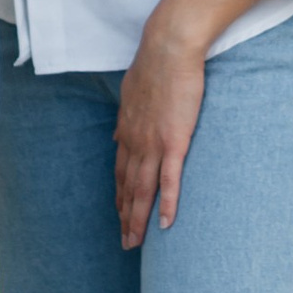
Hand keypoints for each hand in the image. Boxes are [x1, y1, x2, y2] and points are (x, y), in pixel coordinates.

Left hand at [115, 16, 211, 245]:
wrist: (168, 49)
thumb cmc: (155, 65)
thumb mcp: (131, 93)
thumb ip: (126, 117)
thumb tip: (118, 133)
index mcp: (127, 130)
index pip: (121, 171)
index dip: (120, 195)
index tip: (120, 213)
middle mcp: (135, 142)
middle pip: (128, 188)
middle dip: (125, 217)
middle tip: (125, 243)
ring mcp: (153, 144)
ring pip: (143, 191)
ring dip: (139, 220)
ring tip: (136, 243)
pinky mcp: (174, 142)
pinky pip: (169, 181)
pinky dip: (168, 205)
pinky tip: (166, 225)